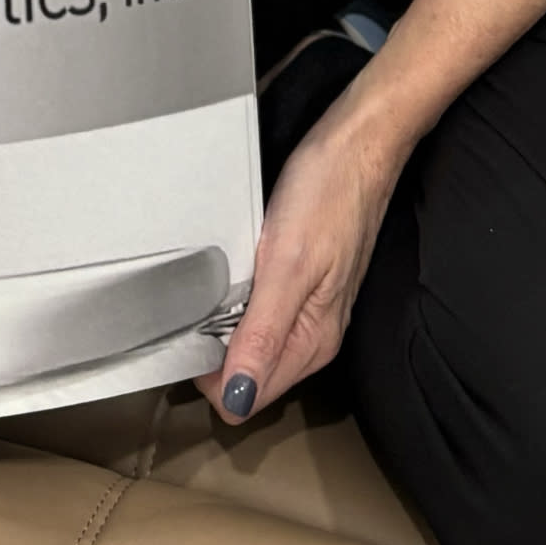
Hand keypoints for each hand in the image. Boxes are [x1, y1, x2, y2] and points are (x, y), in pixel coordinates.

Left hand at [202, 91, 410, 424]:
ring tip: (215, 282)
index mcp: (312, 343)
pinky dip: (237, 298)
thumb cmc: (328, 193)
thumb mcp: (288, 265)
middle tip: (198, 302)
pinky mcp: (301, 281)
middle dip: (215, 351)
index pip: (244, 398)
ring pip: (250, 343)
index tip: (187, 338)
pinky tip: (233, 270)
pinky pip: (259, 311)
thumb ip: (263, 336)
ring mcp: (308, 308)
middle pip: (247, 375)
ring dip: (225, 323)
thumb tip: (237, 400)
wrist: (358, 143)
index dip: (209, 376)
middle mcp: (312, 335)